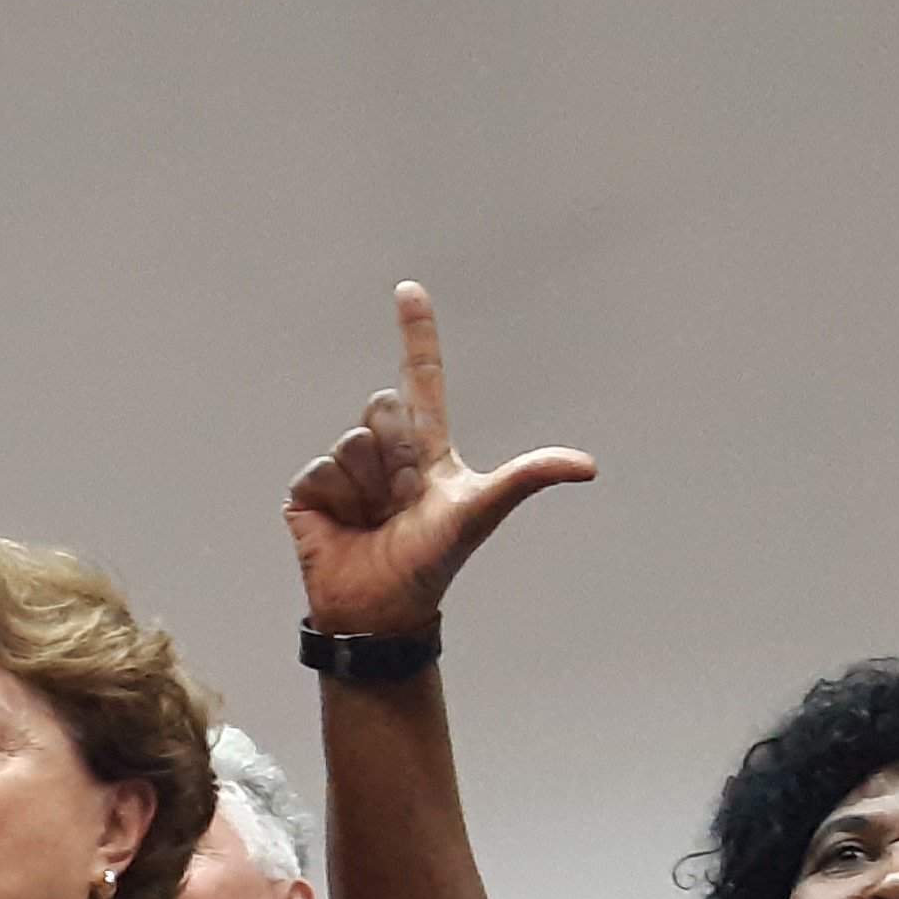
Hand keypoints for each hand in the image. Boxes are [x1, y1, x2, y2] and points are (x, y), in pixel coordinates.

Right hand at [283, 284, 595, 638]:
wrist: (380, 608)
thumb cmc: (433, 562)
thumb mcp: (481, 511)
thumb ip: (528, 478)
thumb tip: (588, 466)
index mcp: (425, 448)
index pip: (422, 379)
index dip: (416, 335)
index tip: (408, 290)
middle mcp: (384, 451)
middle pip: (383, 408)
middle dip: (397, 455)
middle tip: (402, 501)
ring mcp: (344, 470)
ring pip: (354, 442)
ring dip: (369, 484)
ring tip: (375, 518)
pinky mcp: (310, 492)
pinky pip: (321, 470)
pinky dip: (337, 499)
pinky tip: (344, 524)